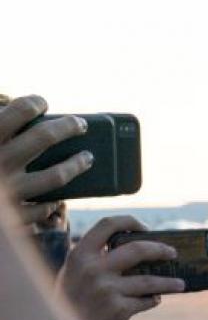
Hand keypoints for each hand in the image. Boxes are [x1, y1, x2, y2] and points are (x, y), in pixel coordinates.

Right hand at [0, 95, 91, 224]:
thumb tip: (8, 104)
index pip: (19, 109)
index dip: (34, 102)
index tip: (42, 102)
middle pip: (45, 136)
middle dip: (69, 126)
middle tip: (81, 124)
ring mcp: (9, 192)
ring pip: (57, 175)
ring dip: (77, 164)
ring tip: (88, 157)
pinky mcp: (14, 218)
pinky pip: (43, 207)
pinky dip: (53, 202)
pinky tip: (58, 197)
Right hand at [58, 215, 183, 319]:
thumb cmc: (72, 302)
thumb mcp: (74, 273)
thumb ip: (95, 259)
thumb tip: (135, 247)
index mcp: (80, 255)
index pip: (108, 225)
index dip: (130, 222)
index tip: (145, 228)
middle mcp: (93, 269)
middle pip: (138, 249)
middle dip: (160, 249)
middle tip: (173, 253)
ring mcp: (107, 289)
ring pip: (150, 281)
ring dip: (169, 282)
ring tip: (180, 284)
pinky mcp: (119, 310)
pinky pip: (146, 301)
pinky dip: (153, 300)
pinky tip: (154, 300)